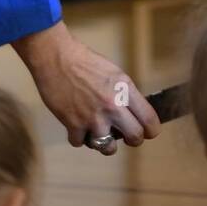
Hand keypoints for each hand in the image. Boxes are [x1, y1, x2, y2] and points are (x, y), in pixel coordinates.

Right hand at [12, 21, 159, 154]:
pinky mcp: (73, 124)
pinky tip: (77, 126)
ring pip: (108, 148)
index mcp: (125, 89)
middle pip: (135, 137)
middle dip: (132, 139)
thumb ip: (125, 94)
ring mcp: (93, 117)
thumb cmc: (85, 61)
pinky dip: (78, 137)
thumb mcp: (114, 73)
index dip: (151, 130)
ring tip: (99, 134)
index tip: (147, 132)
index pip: (149, 120)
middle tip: (125, 135)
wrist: (55, 57)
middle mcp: (112, 105)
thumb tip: (133, 114)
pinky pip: (80, 143)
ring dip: (104, 143)